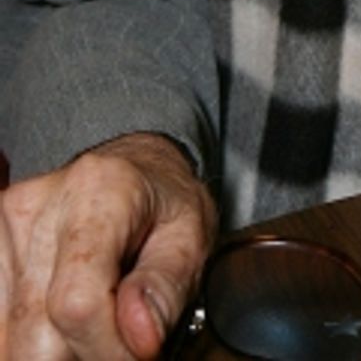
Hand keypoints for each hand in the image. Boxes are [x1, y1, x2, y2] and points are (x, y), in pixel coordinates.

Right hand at [0, 133, 215, 360]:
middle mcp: (40, 207)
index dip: (108, 349)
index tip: (138, 351)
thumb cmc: (163, 204)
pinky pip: (0, 329)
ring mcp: (5, 230)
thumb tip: (141, 340)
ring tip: (92, 320)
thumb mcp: (191, 239)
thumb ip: (165, 290)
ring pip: (11, 341)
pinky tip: (59, 321)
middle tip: (117, 335)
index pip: (77, 305)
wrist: (132, 169)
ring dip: (53, 350)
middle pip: (36, 336)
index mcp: (99, 194)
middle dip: (80, 355)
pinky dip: (29, 338)